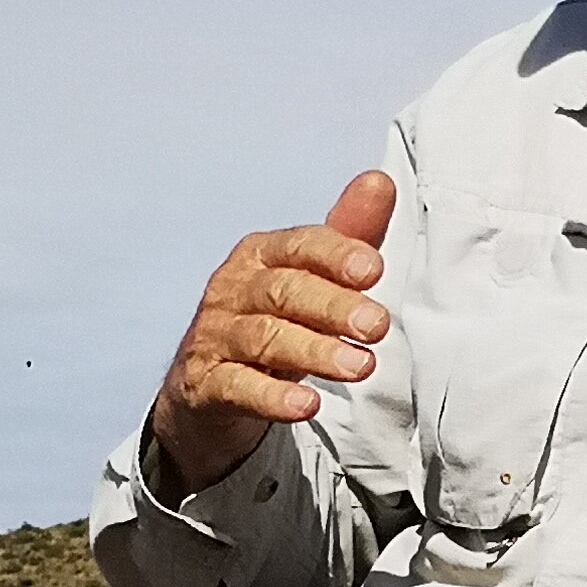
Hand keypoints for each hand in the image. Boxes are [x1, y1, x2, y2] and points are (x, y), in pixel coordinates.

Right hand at [145, 171, 397, 499]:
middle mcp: (234, 289)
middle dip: (334, 307)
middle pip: (284, 291)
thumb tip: (381, 181)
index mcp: (262, 255)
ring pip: (264, 338)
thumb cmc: (274, 320)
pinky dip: (272, 397)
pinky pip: (237, 387)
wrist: (208, 388)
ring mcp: (216, 337)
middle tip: (378, 326)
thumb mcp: (310, 279)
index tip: (375, 270)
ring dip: (314, 351)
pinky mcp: (205, 384)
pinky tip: (307, 406)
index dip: (336, 255)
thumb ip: (347, 236)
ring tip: (359, 367)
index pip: (301, 246)